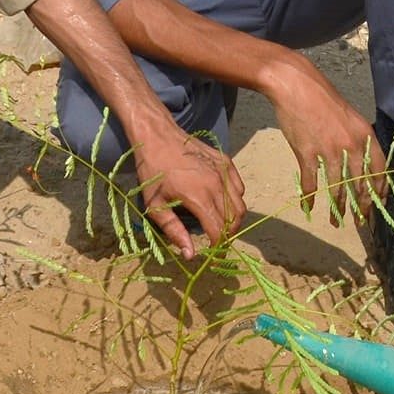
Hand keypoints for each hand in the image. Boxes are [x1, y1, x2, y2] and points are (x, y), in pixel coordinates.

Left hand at [125, 120, 245, 258]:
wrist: (157, 136)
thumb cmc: (153, 172)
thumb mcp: (155, 205)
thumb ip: (174, 231)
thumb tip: (190, 255)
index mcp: (198, 196)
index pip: (219, 230)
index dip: (218, 248)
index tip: (213, 257)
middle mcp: (217, 184)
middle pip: (234, 220)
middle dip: (227, 237)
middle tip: (217, 243)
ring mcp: (224, 171)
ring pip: (240, 205)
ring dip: (233, 220)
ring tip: (220, 226)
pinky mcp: (226, 161)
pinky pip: (239, 188)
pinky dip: (235, 200)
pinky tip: (221, 203)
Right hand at [267, 58, 384, 223]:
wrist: (297, 86)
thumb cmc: (323, 99)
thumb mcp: (350, 117)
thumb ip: (358, 140)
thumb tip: (364, 163)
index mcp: (365, 135)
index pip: (380, 170)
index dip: (380, 191)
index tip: (378, 205)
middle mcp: (350, 145)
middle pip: (360, 184)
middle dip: (361, 207)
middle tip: (360, 222)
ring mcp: (328, 150)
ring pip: (337, 188)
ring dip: (337, 208)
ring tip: (336, 221)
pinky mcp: (307, 153)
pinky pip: (311, 182)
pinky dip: (309, 197)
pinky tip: (308, 207)